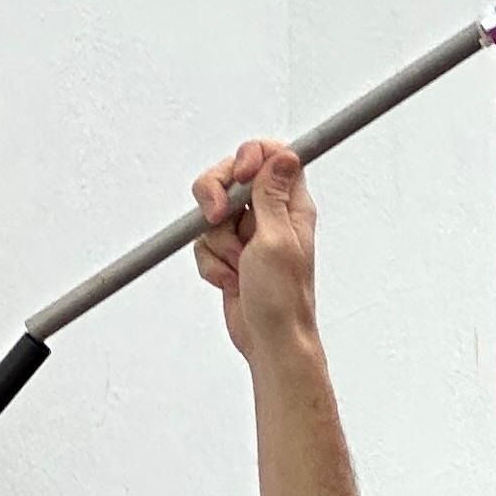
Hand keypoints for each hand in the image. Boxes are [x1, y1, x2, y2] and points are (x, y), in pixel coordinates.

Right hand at [194, 139, 318, 361]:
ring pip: (213, 213)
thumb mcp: (277, 239)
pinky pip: (205, 243)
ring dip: (217, 242)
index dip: (249, 157)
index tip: (239, 177)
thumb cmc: (282, 298)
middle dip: (216, 197)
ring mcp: (249, 235)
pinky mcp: (230, 254)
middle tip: (217, 217)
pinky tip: (230, 280)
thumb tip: (285, 154)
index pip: (272, 155)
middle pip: (231, 177)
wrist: (269, 340)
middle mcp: (270, 215)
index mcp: (291, 205)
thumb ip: (273, 194)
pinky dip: (211, 262)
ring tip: (237, 265)